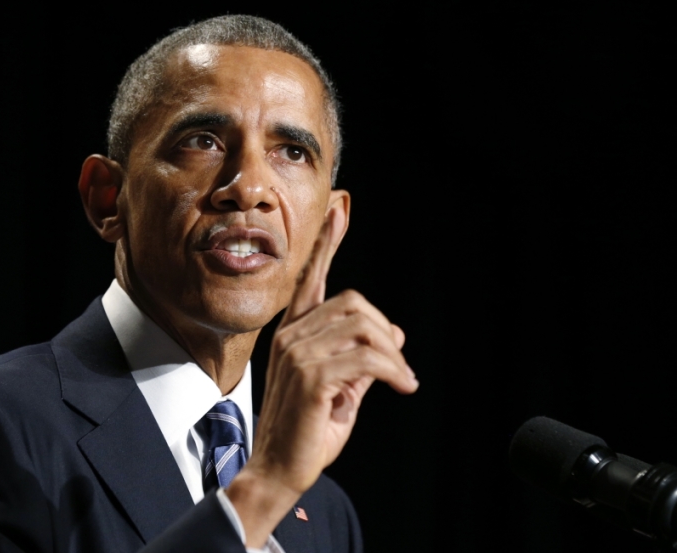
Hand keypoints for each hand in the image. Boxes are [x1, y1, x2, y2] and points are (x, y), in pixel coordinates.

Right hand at [226, 206, 417, 545]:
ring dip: (393, 355)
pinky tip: (402, 385)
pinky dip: (394, 371)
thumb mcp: (340, 389)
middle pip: (354, 305)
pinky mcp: (311, 376)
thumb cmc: (306, 432)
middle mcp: (292, 337)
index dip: (327, 245)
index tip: (340, 212)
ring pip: (364, 329)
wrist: (278, 470)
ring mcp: (298, 354)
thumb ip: (362, 358)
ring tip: (403, 379)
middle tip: (400, 366)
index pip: (311, 280)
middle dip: (385, 332)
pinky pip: (367, 358)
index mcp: (294, 334)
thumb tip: (393, 333)